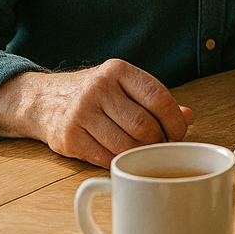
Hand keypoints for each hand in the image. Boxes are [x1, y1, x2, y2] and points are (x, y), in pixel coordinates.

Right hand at [0, 61, 192, 167]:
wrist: (46, 100)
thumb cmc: (98, 95)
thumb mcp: (125, 86)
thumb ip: (157, 100)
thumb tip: (188, 116)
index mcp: (118, 71)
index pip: (158, 97)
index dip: (174, 120)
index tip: (179, 132)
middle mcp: (98, 89)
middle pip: (143, 124)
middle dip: (159, 140)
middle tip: (162, 146)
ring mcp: (80, 113)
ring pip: (125, 144)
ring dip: (140, 154)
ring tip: (144, 153)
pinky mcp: (68, 137)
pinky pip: (104, 157)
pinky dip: (119, 161)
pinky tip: (123, 158)